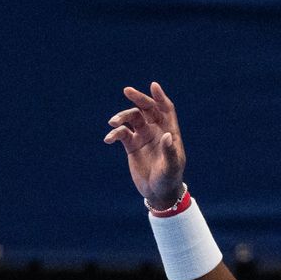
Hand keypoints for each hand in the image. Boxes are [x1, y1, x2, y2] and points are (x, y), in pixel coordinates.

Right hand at [105, 82, 186, 209]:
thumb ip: (169, 151)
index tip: (153, 86)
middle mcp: (156, 130)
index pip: (166, 109)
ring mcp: (143, 136)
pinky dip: (114, 134)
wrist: (158, 193)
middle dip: (138, 98)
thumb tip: (165, 136)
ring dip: (122, 117)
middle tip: (127, 90)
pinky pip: (122, 134)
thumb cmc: (169, 179)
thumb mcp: (171, 167)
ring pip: (132, 119)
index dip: (160, 97)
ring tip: (112, 123)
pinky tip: (108, 139)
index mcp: (169, 131)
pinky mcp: (132, 145)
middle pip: (147, 109)